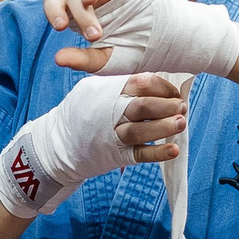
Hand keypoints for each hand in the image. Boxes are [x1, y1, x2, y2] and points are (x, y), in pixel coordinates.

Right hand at [0, 72, 188, 218]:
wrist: (57, 145)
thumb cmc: (81, 114)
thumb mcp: (93, 90)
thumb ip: (120, 85)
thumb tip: (155, 82)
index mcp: (106, 91)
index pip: (139, 83)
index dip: (161, 86)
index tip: (174, 91)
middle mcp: (108, 113)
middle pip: (141, 106)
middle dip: (165, 105)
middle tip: (182, 105)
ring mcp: (111, 136)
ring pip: (140, 131)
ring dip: (163, 127)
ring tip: (181, 122)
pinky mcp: (114, 156)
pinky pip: (138, 155)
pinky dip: (157, 153)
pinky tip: (173, 149)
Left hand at [46, 0, 238, 77]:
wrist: (168, 42)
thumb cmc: (135, 50)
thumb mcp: (107, 60)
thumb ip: (83, 59)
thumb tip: (58, 58)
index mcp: (81, 11)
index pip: (56, 1)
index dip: (53, 10)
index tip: (61, 27)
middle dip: (79, 12)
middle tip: (95, 33)